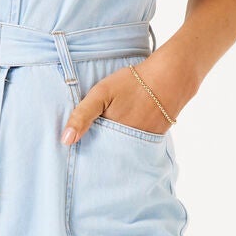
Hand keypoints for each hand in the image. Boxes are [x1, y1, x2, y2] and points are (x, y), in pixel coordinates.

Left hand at [60, 60, 178, 143]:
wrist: (170, 78)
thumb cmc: (133, 83)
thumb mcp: (101, 94)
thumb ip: (81, 116)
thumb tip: (65, 141)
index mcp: (112, 137)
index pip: (92, 154)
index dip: (84, 152)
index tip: (77, 153)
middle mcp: (128, 147)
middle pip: (107, 157)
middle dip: (99, 154)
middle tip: (92, 149)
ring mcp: (142, 146)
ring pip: (122, 154)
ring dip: (114, 150)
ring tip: (108, 140)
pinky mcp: (153, 142)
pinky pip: (136, 149)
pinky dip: (128, 145)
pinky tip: (125, 135)